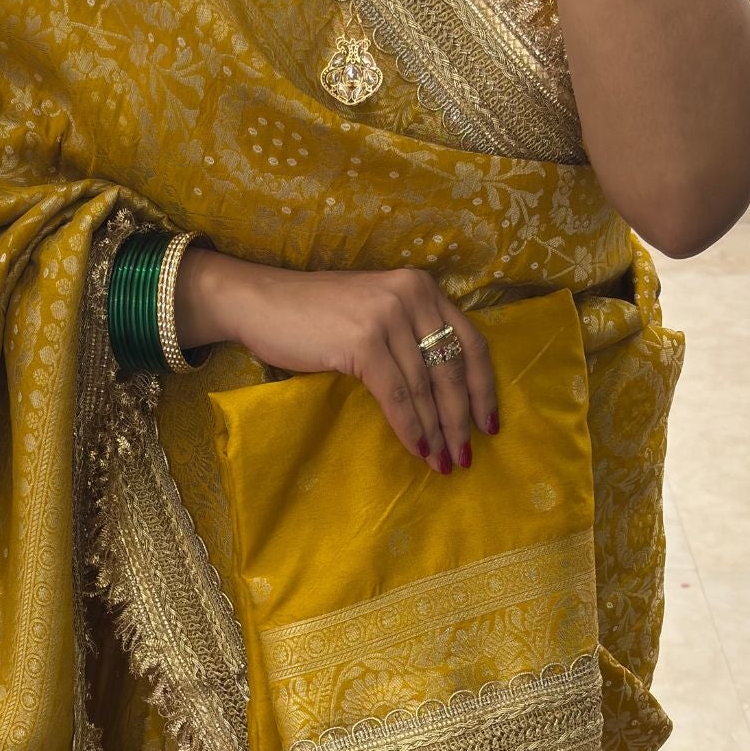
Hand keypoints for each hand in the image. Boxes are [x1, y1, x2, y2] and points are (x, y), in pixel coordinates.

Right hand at [175, 249, 497, 473]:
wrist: (260, 303)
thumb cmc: (315, 316)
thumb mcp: (376, 313)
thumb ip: (411, 335)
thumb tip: (444, 394)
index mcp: (422, 287)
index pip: (471, 342)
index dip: (483, 387)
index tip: (489, 423)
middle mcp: (412, 296)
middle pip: (452, 369)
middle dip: (461, 419)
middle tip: (466, 455)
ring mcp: (387, 317)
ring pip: (426, 387)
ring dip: (437, 432)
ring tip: (444, 463)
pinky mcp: (363, 342)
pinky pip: (398, 396)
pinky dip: (410, 428)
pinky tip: (418, 450)